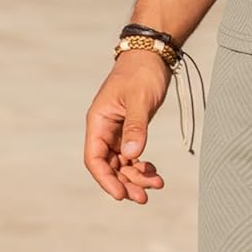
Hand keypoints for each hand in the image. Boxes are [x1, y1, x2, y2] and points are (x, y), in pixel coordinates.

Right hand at [84, 49, 171, 202]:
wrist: (153, 54)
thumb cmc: (142, 73)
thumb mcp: (140, 100)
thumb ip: (136, 127)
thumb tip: (133, 155)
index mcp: (98, 121)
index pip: (95, 159)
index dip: (106, 179)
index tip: (121, 195)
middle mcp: (104, 129)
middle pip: (109, 166)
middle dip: (125, 183)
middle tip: (144, 197)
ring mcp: (117, 130)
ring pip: (122, 163)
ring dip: (136, 177)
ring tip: (157, 185)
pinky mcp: (130, 128)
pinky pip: (132, 155)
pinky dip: (142, 165)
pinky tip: (154, 172)